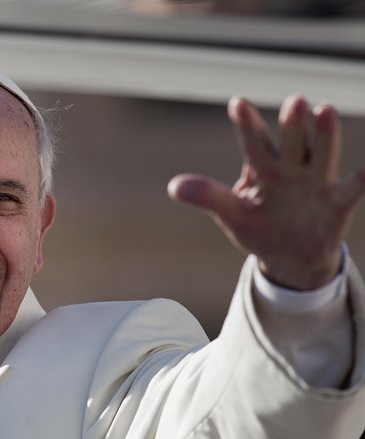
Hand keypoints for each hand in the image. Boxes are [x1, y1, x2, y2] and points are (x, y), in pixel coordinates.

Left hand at [168, 95, 364, 289]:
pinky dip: (364, 177)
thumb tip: (173, 187)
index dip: (246, 125)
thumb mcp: (231, 215)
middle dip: (292, 124)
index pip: (253, 143)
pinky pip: (353, 188)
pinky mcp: (337, 202)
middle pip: (292, 142)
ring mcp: (316, 182)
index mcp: (262, 169)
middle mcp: (291, 168)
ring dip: (324, 135)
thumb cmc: (258, 228)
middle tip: (294, 101)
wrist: (289, 257)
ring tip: (323, 110)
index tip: (236, 103)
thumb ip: (208, 197)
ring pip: (321, 154)